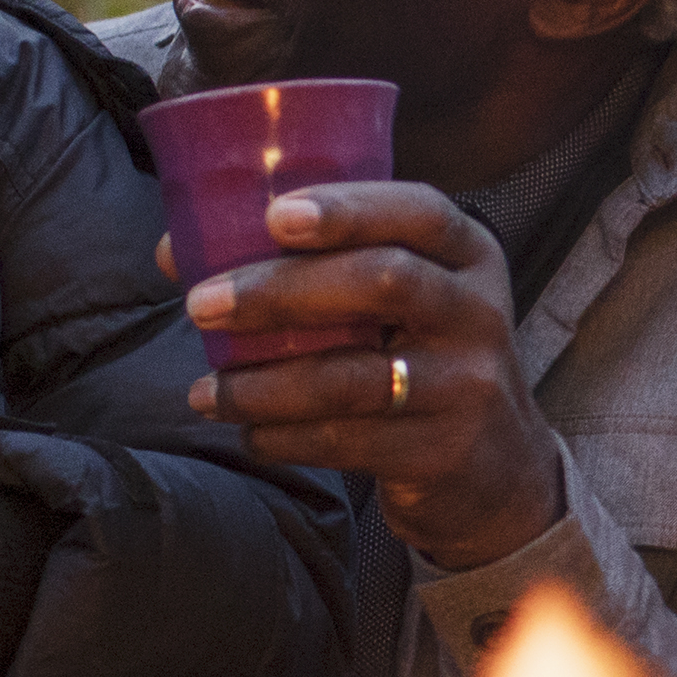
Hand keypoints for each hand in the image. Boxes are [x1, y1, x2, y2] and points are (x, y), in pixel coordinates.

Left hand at [180, 182, 565, 571]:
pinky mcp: (442, 451)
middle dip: (282, 290)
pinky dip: (283, 437)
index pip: (420, 212)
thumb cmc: (422, 358)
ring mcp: (466, 386)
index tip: (274, 216)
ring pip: (352, 377)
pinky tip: (248, 432)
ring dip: (263, 385)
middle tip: (202, 303)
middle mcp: (478, 312)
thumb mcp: (406, 299)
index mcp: (468, 255)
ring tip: (205, 391)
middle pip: (383, 281)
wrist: (500, 468)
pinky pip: (346, 441)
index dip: (348, 208)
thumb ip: (317, 264)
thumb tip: (176, 250)